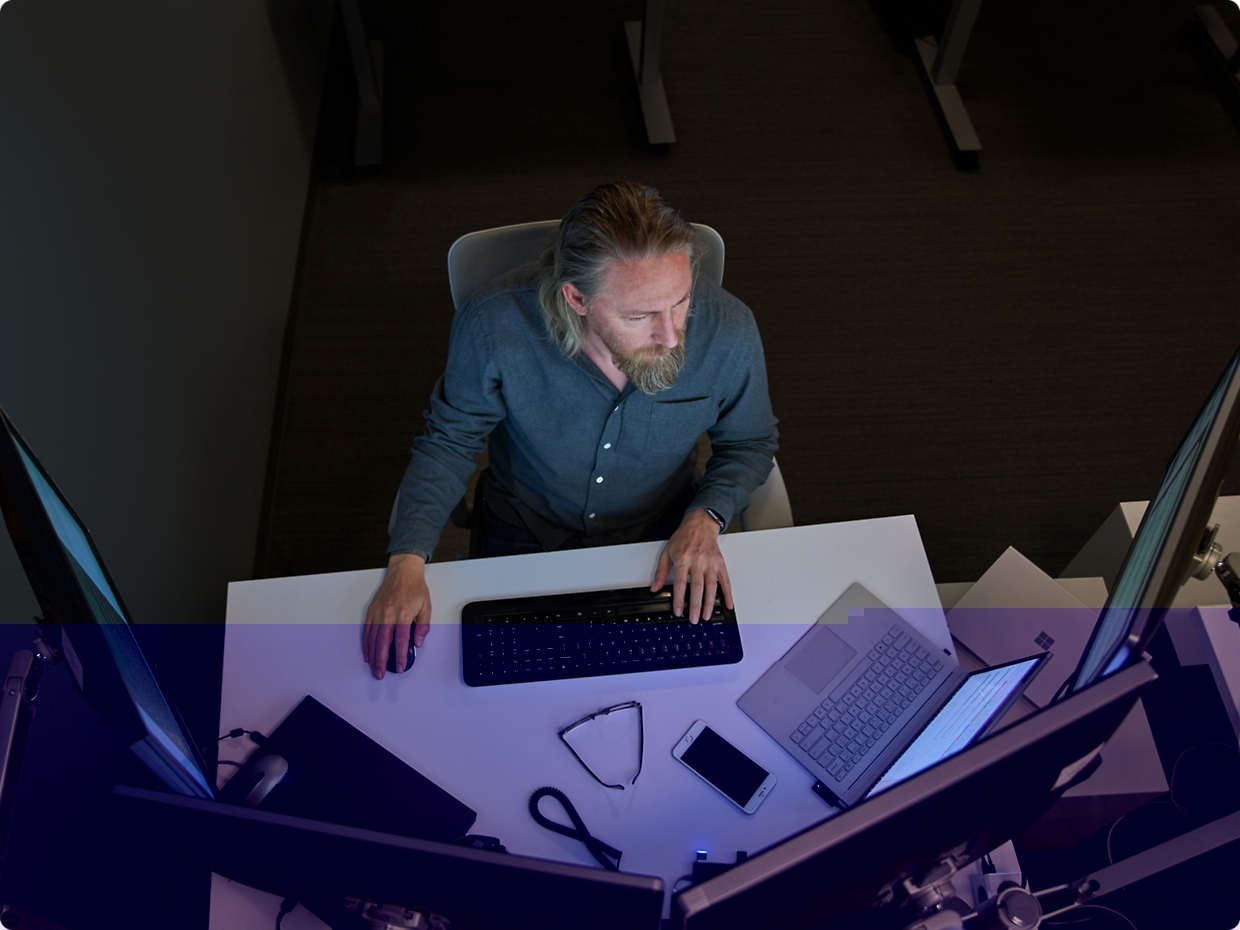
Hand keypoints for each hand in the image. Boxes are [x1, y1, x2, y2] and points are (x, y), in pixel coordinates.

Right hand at [363, 553, 430, 678]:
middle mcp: (388, 613)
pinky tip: (368, 652)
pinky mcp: (372, 610)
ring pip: (372, 638)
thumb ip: (423, 626)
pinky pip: (367, 630)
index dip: (400, 655)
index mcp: (403, 613)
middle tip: (381, 673)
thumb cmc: (415, 587)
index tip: (399, 665)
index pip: (400, 639)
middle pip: (383, 642)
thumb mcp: (426, 606)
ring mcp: (378, 612)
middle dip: (381, 660)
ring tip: (374, 668)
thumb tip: (418, 642)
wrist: (403, 571)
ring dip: (372, 655)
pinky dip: (366, 643)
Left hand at [652, 508, 733, 622]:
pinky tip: (728, 604)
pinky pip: (725, 581)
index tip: (678, 611)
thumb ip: (661, 571)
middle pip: (697, 588)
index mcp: (683, 559)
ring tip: (706, 616)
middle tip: (694, 619)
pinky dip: (728, 594)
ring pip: (711, 586)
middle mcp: (698, 561)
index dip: (679, 599)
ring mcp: (710, 563)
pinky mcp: (720, 563)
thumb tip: (655, 588)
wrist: (700, 524)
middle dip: (695, 606)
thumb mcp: (667, 552)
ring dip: (709, 603)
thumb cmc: (683, 537)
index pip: (680, 583)